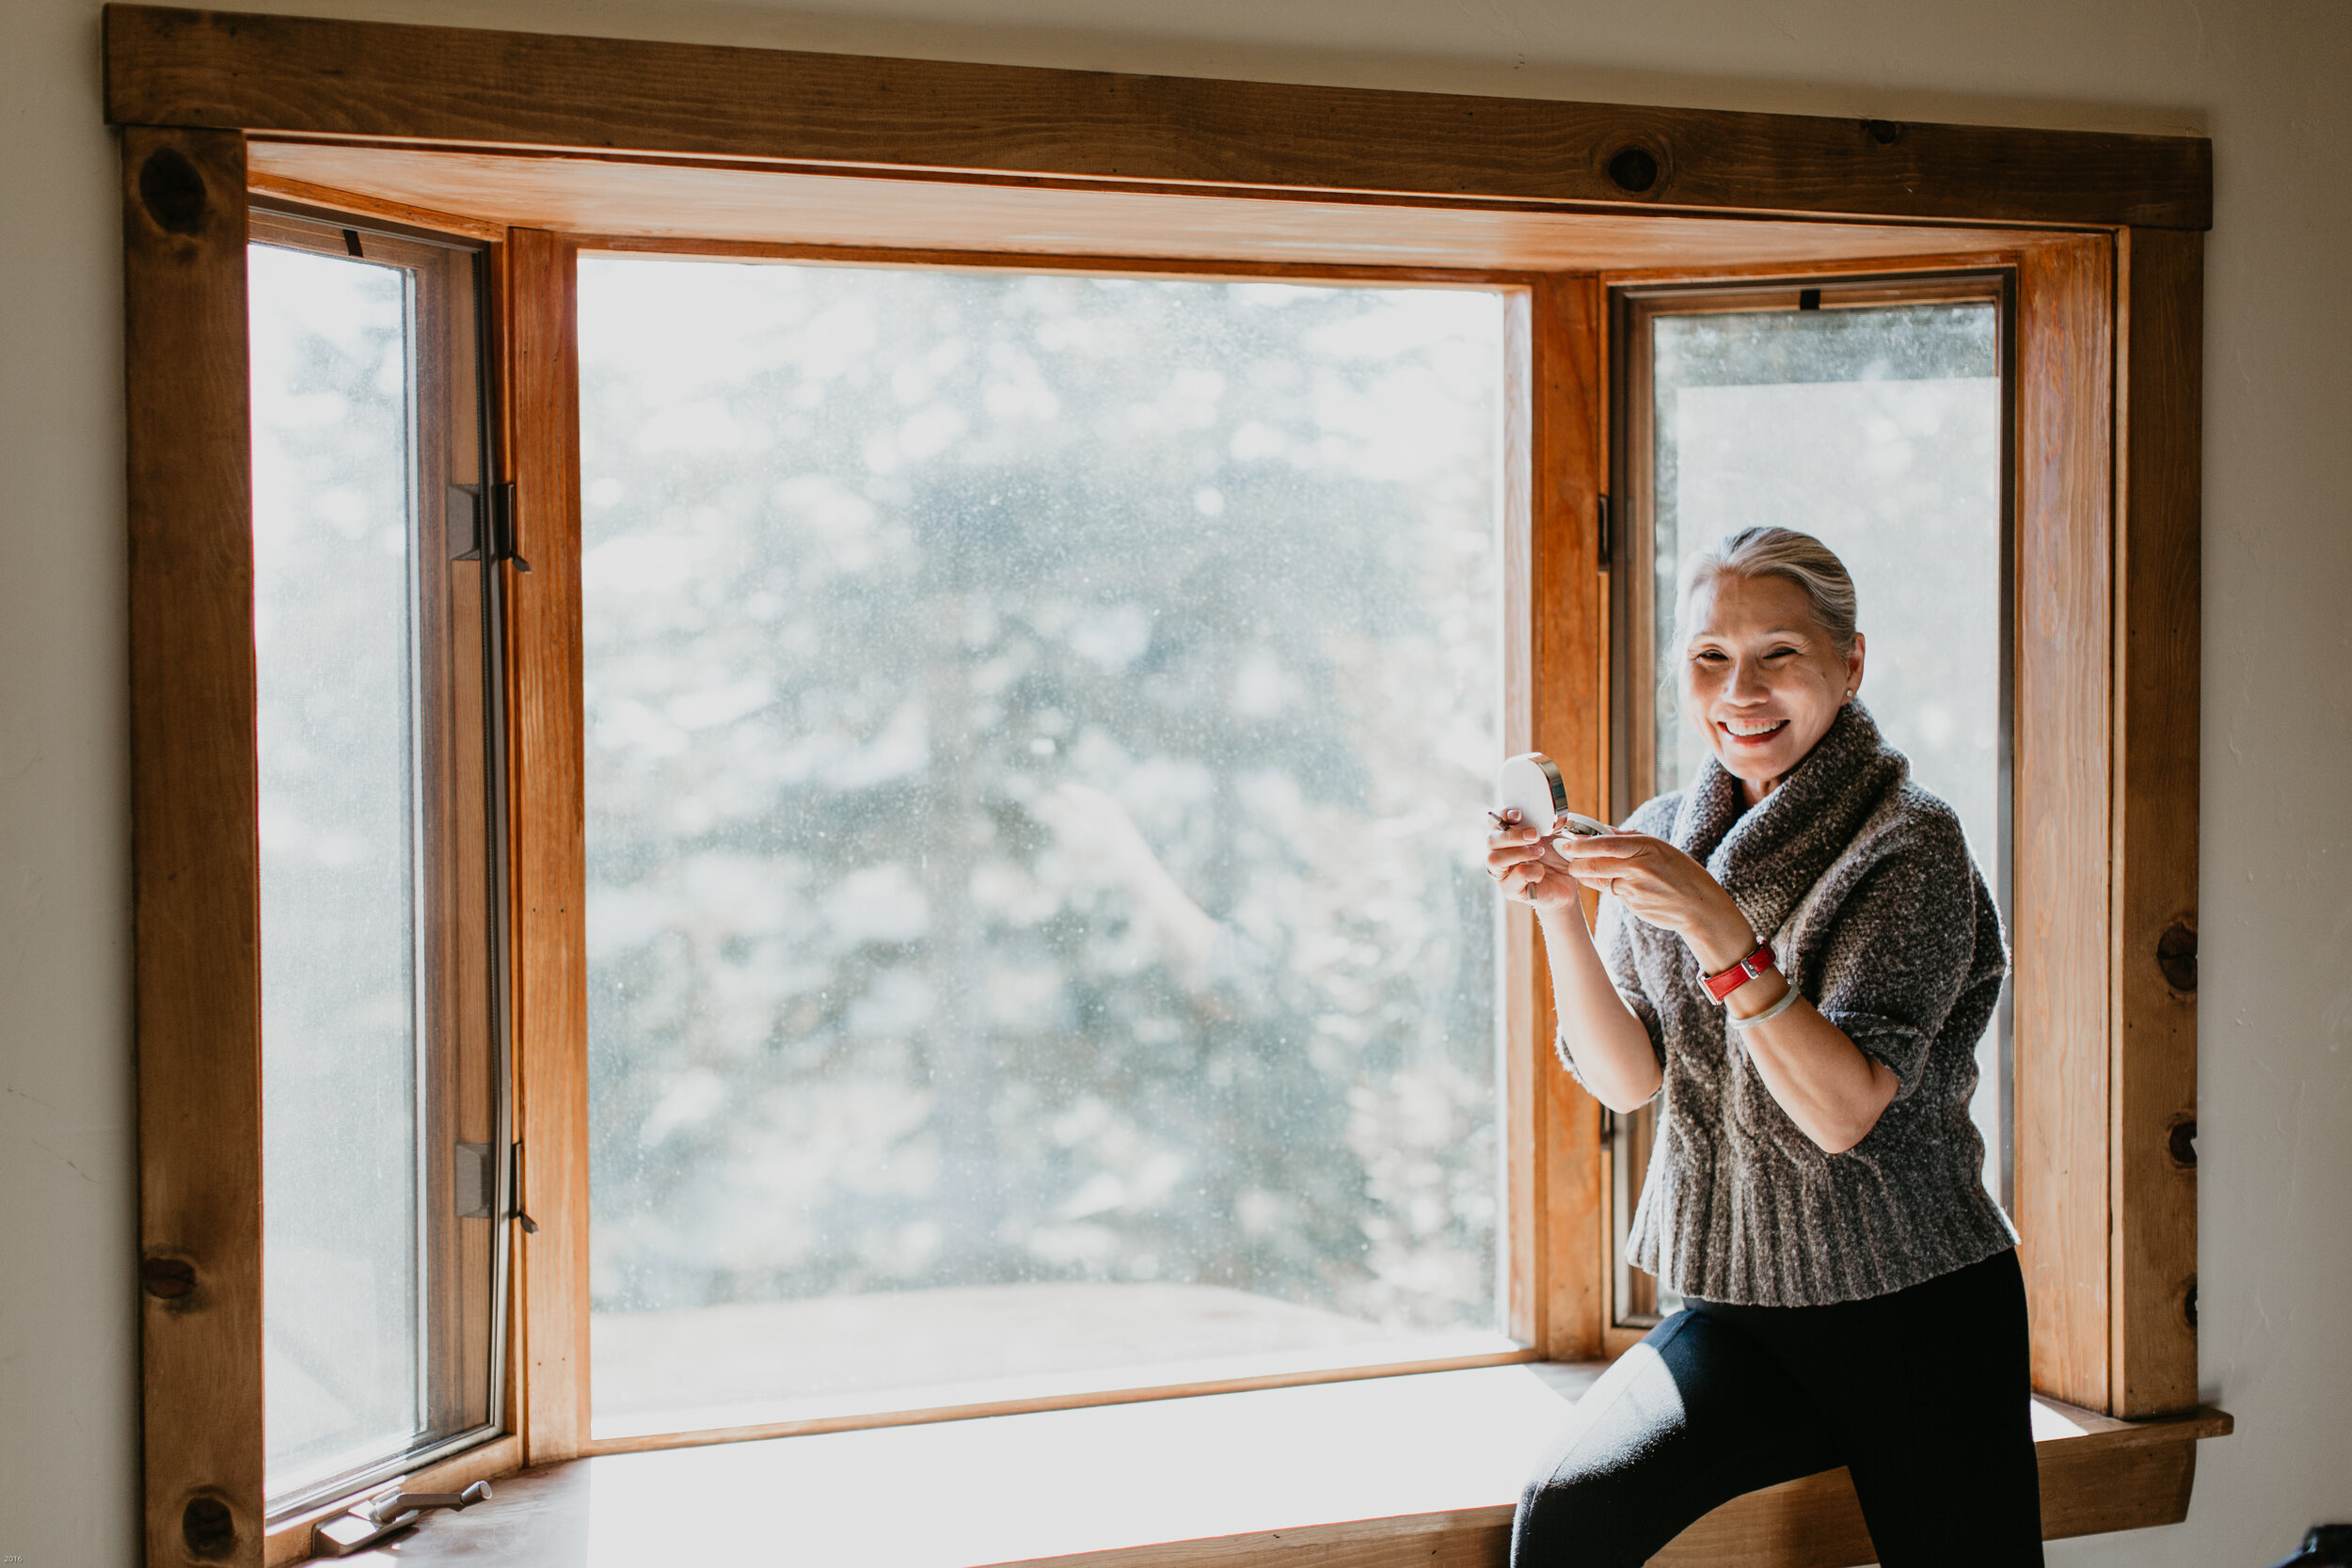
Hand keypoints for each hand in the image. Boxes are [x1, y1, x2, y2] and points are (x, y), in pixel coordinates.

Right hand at [1484, 810, 1583, 913]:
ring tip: (1539, 852)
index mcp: (1506, 837)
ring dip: (1518, 853)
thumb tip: (1546, 816)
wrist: (1566, 883)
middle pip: (1490, 840)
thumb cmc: (1556, 857)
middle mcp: (1498, 853)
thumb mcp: (1553, 835)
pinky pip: (1514, 877)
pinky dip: (1532, 871)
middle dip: (1512, 835)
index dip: (1502, 815)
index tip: (1519, 815)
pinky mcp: (1510, 890)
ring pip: (1493, 860)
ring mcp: (1501, 873)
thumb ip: (1545, 824)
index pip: (1494, 822)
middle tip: (1535, 835)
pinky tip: (1542, 872)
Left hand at [1556, 831, 1755, 972]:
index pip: (1605, 844)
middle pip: (1595, 864)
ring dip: (1590, 875)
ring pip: (1601, 880)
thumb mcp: (1661, 848)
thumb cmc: (1681, 873)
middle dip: (1577, 862)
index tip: (1568, 843)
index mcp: (1647, 848)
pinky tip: (1622, 885)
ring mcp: (1634, 889)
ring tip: (1584, 869)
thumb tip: (1604, 830)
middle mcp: (1639, 868)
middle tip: (1569, 859)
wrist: (1699, 907)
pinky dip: (1611, 887)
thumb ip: (1631, 839)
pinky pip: (1614, 893)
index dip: (1582, 844)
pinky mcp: (1632, 905)